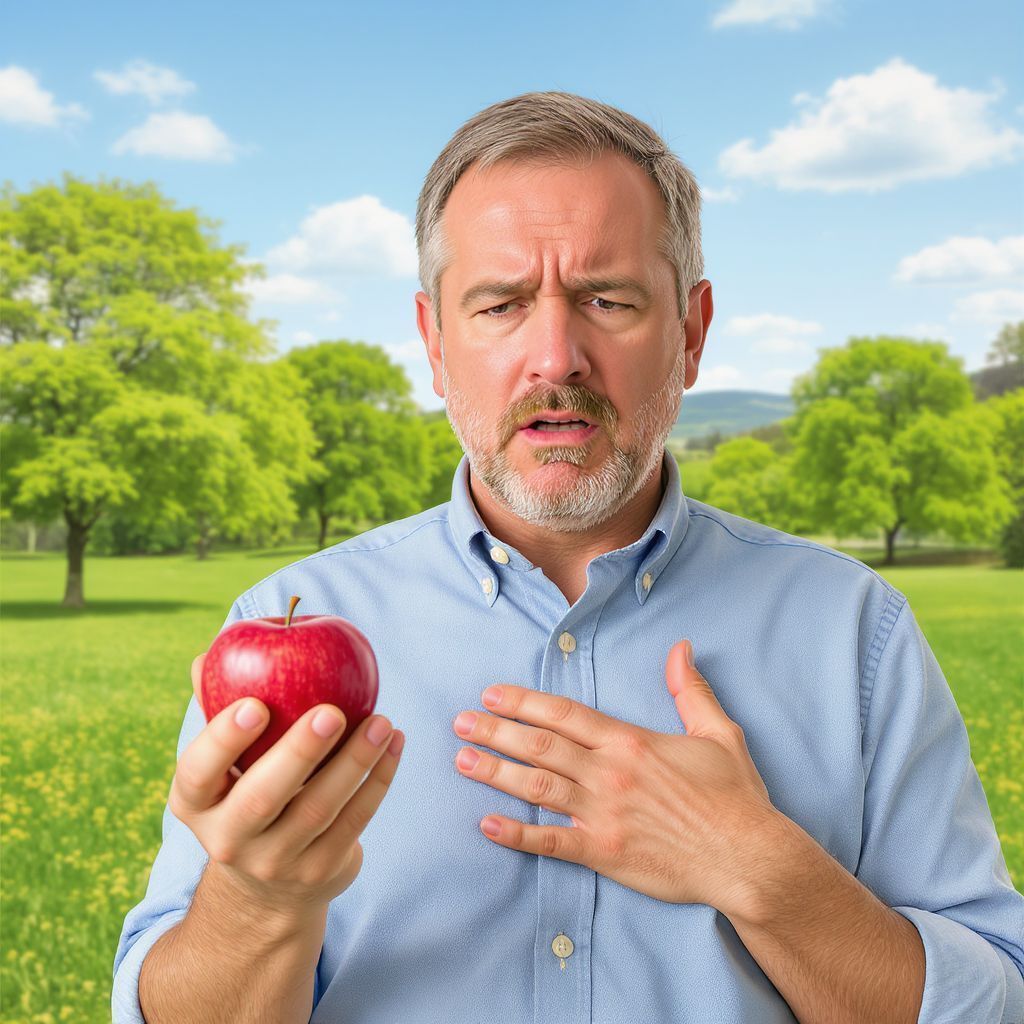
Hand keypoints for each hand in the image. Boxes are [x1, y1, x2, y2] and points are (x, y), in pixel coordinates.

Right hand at [169, 652, 404, 916]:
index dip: (223, 740)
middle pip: (262, 798)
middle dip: (299, 752)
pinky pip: (355, 821)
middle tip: (332, 711)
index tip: (256, 704)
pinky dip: (378, 779)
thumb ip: (217, 711)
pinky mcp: (321, 870)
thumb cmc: (246, 792)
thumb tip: (206, 657)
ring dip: (355, 761)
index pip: (197, 773)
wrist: (268, 888)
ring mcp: (276, 862)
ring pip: (319, 809)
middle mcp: (229, 839)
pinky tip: (394, 743)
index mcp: (195, 804)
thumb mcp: (222, 766)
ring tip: (381, 721)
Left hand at [451, 639, 780, 912]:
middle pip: (540, 745)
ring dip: (495, 772)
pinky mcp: (604, 853)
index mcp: (630, 742)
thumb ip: (691, 690)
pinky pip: (552, 842)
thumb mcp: (718, 733)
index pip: (564, 714)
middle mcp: (609, 774)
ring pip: (537, 787)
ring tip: (463, 760)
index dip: (523, 702)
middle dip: (496, 730)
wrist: (749, 857)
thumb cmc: (734, 796)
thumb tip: (681, 648)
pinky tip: (488, 825)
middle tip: (461, 722)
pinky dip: (518, 834)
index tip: (492, 694)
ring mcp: (603, 814)